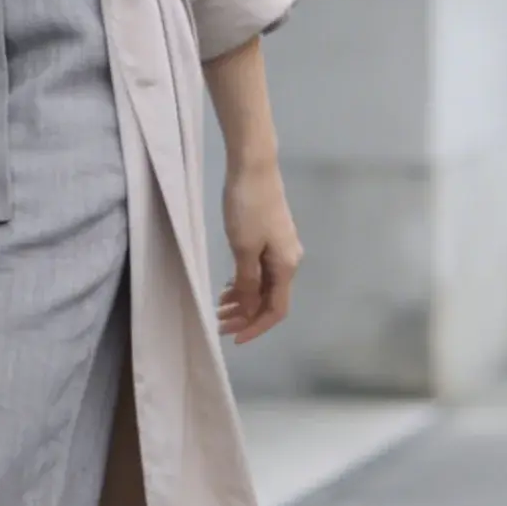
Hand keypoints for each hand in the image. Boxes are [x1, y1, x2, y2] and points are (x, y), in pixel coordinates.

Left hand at [217, 162, 302, 343]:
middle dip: (245, 315)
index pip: (275, 310)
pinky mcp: (269, 237)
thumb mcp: (243, 248)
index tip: (233, 338)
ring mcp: (279, 248)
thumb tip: (249, 310)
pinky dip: (243, 282)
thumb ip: (247, 282)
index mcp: (286, 266)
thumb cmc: (248, 208)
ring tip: (218, 306)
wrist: (254, 167)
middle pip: (269, 299)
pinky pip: (259, 270)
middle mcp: (288, 260)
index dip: (256, 327)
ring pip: (262, 285)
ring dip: (242, 300)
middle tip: (218, 323)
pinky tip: (227, 286)